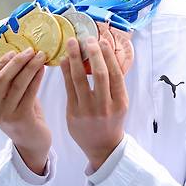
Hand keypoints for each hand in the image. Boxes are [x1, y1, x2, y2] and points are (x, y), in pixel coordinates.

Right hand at [0, 48, 50, 174]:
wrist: (32, 144)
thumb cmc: (23, 116)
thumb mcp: (10, 99)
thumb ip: (10, 82)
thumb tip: (18, 54)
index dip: (1, 61)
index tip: (15, 51)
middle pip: (2, 77)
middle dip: (18, 61)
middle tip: (31, 50)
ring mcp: (5, 115)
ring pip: (17, 83)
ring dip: (30, 66)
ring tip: (40, 56)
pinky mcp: (21, 118)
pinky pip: (30, 91)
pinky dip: (37, 77)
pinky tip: (43, 69)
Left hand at [60, 37, 127, 169]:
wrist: (102, 147)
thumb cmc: (112, 119)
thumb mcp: (120, 103)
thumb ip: (114, 83)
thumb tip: (106, 54)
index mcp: (120, 102)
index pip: (115, 74)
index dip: (108, 56)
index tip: (101, 41)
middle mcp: (105, 107)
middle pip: (99, 74)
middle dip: (92, 53)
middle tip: (86, 38)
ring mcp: (87, 111)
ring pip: (80, 79)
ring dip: (75, 58)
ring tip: (71, 43)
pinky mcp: (73, 114)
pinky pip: (68, 88)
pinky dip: (66, 72)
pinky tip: (65, 60)